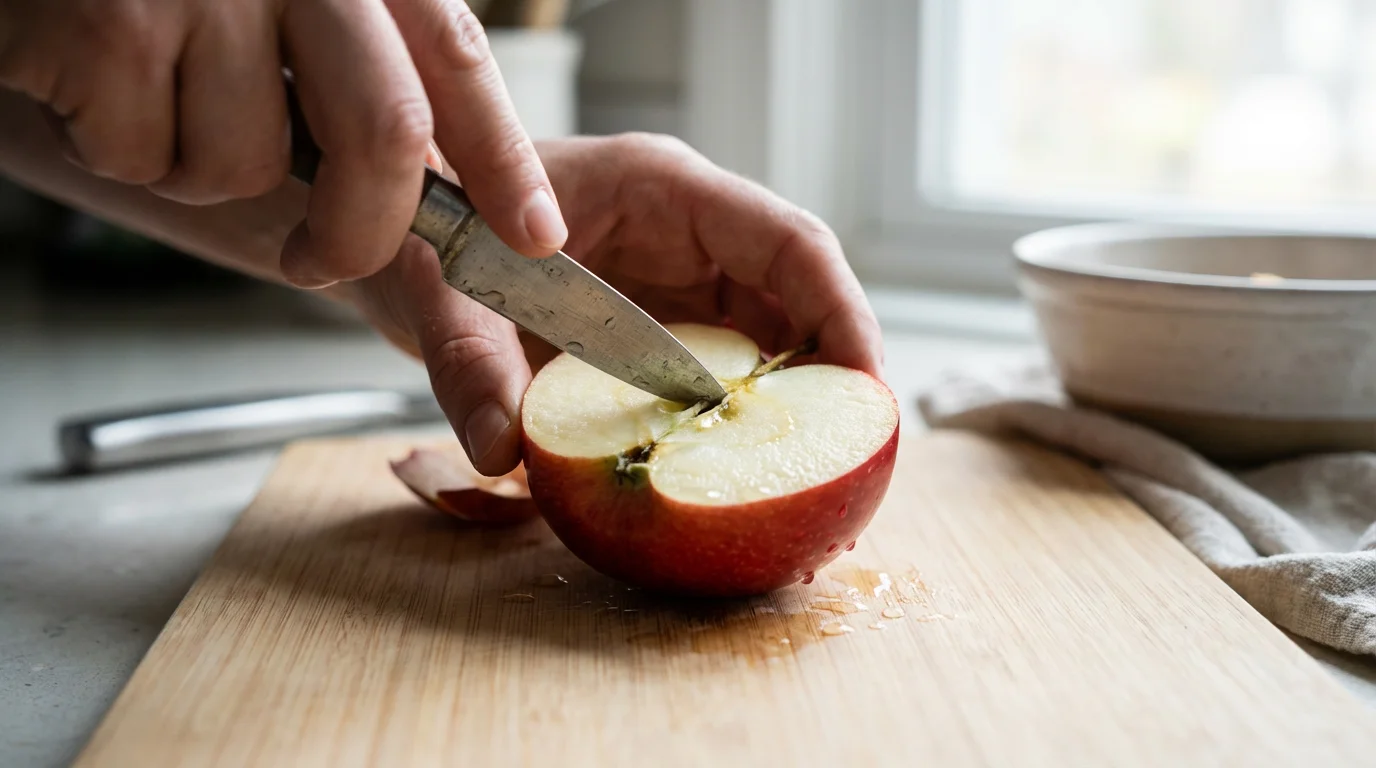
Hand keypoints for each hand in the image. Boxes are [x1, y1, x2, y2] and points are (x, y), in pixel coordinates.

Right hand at [0, 0, 566, 287]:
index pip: (457, 62)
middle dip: (358, 230)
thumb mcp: (280, 8)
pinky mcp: (113, 20)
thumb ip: (355, 75)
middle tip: (317, 261)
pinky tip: (93, 83)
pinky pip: (150, 156)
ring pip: (250, 163)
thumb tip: (426, 191)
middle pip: (384, 134)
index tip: (535, 236)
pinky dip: (120, 150)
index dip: (505, 160)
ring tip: (153, 90)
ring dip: (198, 164)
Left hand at [348, 134, 884, 475]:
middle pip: (796, 304)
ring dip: (787, 414)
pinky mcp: (657, 336)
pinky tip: (731, 479)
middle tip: (845, 465)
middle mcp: (687, 238)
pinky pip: (718, 381)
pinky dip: (729, 430)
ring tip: (803, 486)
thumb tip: (507, 453)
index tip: (866, 389)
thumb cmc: (433, 227)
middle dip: (831, 382)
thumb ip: (471, 365)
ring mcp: (676, 288)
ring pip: (767, 347)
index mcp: (661, 193)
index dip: (842, 312)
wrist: (404, 233)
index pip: (788, 243)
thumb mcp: (441, 289)